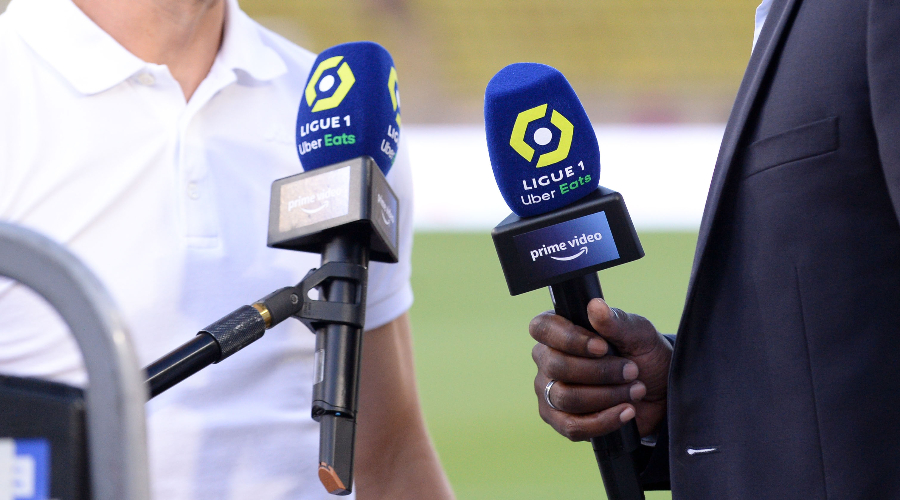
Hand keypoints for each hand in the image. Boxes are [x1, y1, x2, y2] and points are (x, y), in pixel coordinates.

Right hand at [529, 298, 671, 440]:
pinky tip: (627, 411)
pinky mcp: (561, 421)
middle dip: (600, 371)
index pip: (542, 329)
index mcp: (558, 331)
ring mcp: (550, 392)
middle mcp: (547, 360)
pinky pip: (572, 426)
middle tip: (632, 371)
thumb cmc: (642, 354)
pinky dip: (604, 420)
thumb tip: (595, 306)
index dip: (570, 339)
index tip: (603, 347)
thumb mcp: (637, 334)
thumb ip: (616, 321)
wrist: (659, 391)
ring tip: (635, 390)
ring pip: (565, 397)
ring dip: (607, 395)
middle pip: (557, 367)